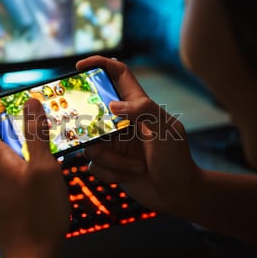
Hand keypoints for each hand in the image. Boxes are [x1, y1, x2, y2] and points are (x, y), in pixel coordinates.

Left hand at [0, 89, 69, 257]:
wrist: (31, 255)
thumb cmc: (38, 215)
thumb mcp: (44, 168)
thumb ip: (36, 133)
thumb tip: (31, 103)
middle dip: (9, 117)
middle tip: (36, 116)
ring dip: (19, 138)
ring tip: (46, 140)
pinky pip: (4, 164)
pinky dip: (20, 155)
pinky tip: (43, 164)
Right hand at [77, 55, 201, 213]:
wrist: (177, 193)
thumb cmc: (177, 159)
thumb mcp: (167, 130)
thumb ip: (145, 111)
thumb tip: (113, 105)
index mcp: (137, 106)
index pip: (117, 75)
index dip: (99, 65)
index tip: (79, 66)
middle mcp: (121, 121)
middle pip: (92, 112)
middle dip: (88, 126)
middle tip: (96, 137)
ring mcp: (113, 142)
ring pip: (90, 144)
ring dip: (110, 160)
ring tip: (134, 168)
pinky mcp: (108, 162)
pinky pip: (94, 165)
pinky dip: (110, 173)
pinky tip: (129, 176)